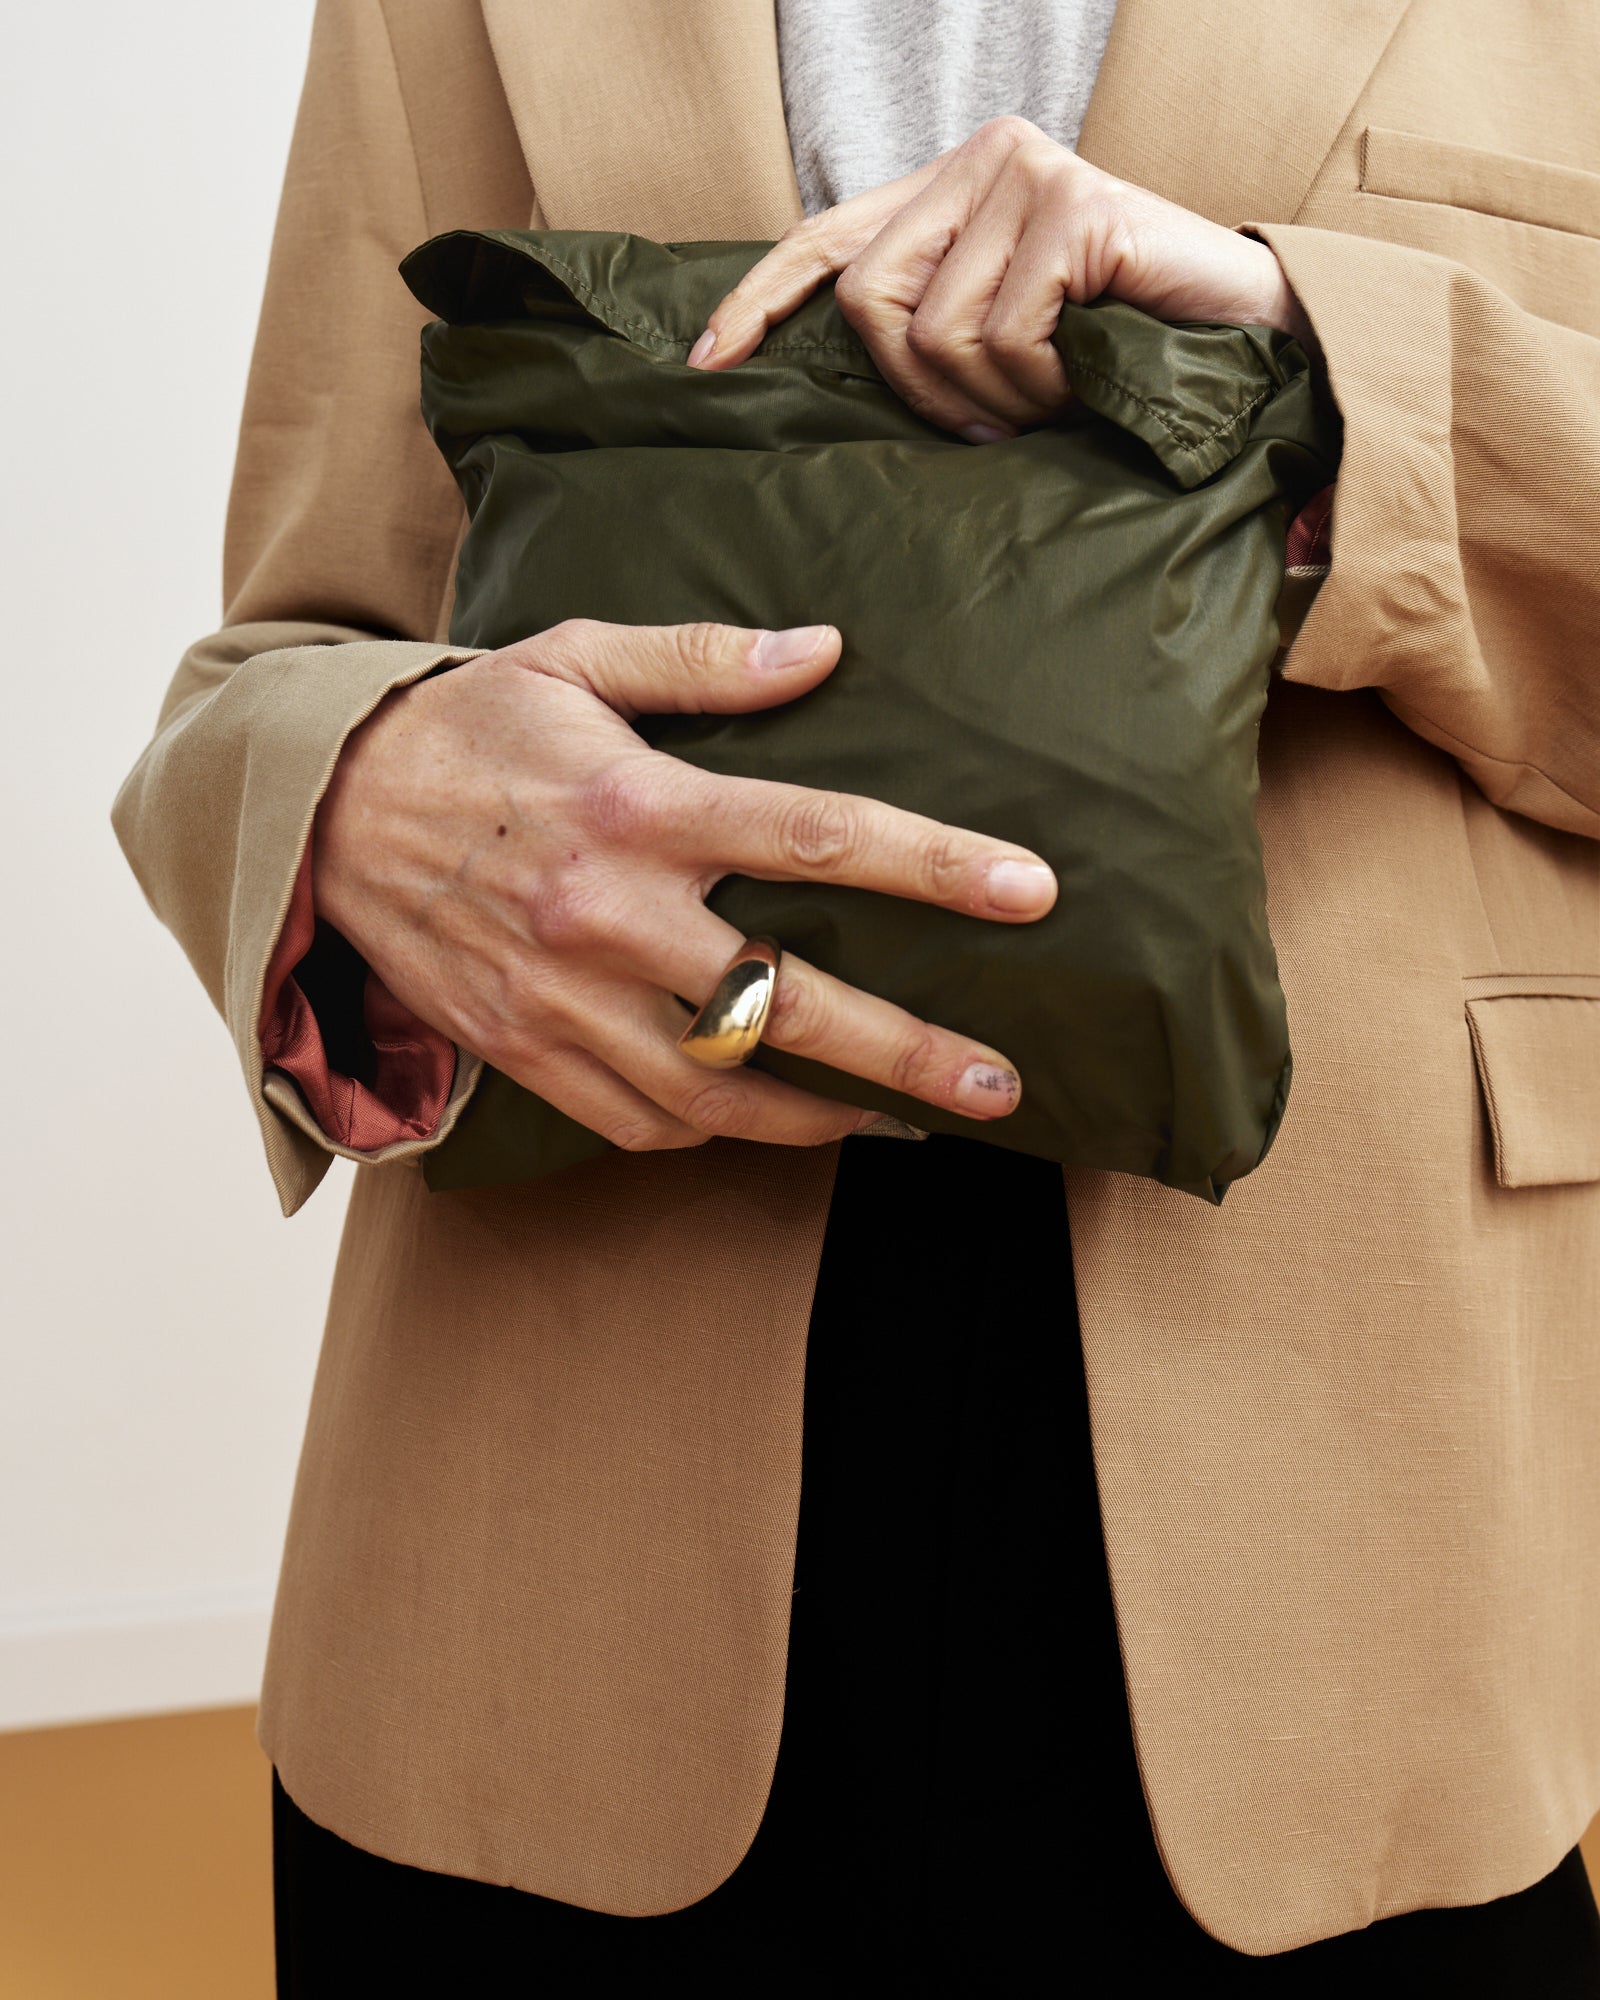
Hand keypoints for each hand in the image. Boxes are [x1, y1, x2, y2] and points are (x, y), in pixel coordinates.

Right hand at [313, 619, 1056, 1152]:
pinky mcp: (526, 1051)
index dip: (933, 866)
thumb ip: (704, 661)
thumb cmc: (468, 728)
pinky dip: (720, 1131)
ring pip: (720, 1089)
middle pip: (785, 997)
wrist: (322, 813)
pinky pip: (642, 1121)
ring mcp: (563, 997)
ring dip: (824, 1116)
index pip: (816, 835)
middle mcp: (607, 912)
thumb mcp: (573, 658)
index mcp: (637, 805)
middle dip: (905, 1050)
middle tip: (997, 1084)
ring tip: (908, 1125)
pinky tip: (779, 1120)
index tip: (1030, 893)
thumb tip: (826, 649)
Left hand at [690, 117, 1314, 441]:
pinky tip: (1086, 375)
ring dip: (995, 398)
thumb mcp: (1005, 344)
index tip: (707, 364)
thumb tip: (814, 384)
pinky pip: (1004, 335)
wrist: (1251, 337)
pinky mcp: (1073, 206)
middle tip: (986, 424)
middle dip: (916, 388)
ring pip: (936, 330)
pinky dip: (1042, 386)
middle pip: (864, 298)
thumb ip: (926, 332)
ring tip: (1055, 394)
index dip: (759, 300)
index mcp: (951, 187)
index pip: (825, 237)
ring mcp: (1027, 172)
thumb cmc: (1123, 352)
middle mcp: (982, 159)